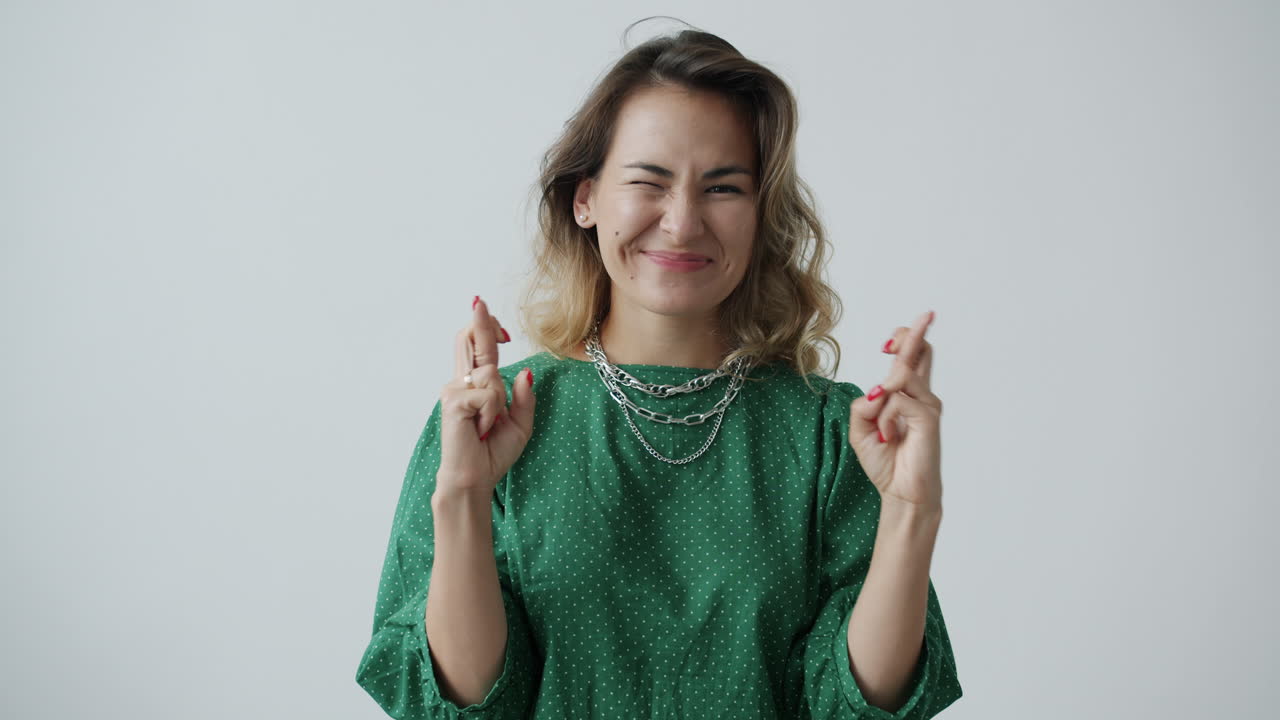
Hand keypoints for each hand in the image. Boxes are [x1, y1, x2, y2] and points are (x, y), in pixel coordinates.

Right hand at [435, 296, 536, 495]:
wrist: (475, 477)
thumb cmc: (492, 453)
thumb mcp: (520, 423)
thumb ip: (524, 397)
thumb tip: (526, 370)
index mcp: (476, 386)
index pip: (478, 348)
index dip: (483, 327)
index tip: (485, 309)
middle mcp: (461, 383)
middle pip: (470, 341)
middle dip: (479, 322)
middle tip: (479, 300)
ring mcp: (454, 390)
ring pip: (491, 375)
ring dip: (498, 401)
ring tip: (486, 426)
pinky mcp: (453, 401)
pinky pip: (488, 394)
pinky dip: (491, 413)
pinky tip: (480, 430)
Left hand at [848, 310, 943, 512]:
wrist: (901, 492)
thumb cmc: (886, 462)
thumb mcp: (861, 430)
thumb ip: (862, 406)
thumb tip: (875, 390)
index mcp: (906, 396)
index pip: (912, 357)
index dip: (907, 338)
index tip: (899, 333)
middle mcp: (921, 396)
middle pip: (920, 352)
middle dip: (912, 333)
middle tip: (924, 316)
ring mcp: (927, 405)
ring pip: (899, 376)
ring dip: (882, 399)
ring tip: (884, 430)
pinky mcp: (928, 418)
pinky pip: (897, 401)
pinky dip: (886, 419)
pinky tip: (890, 437)